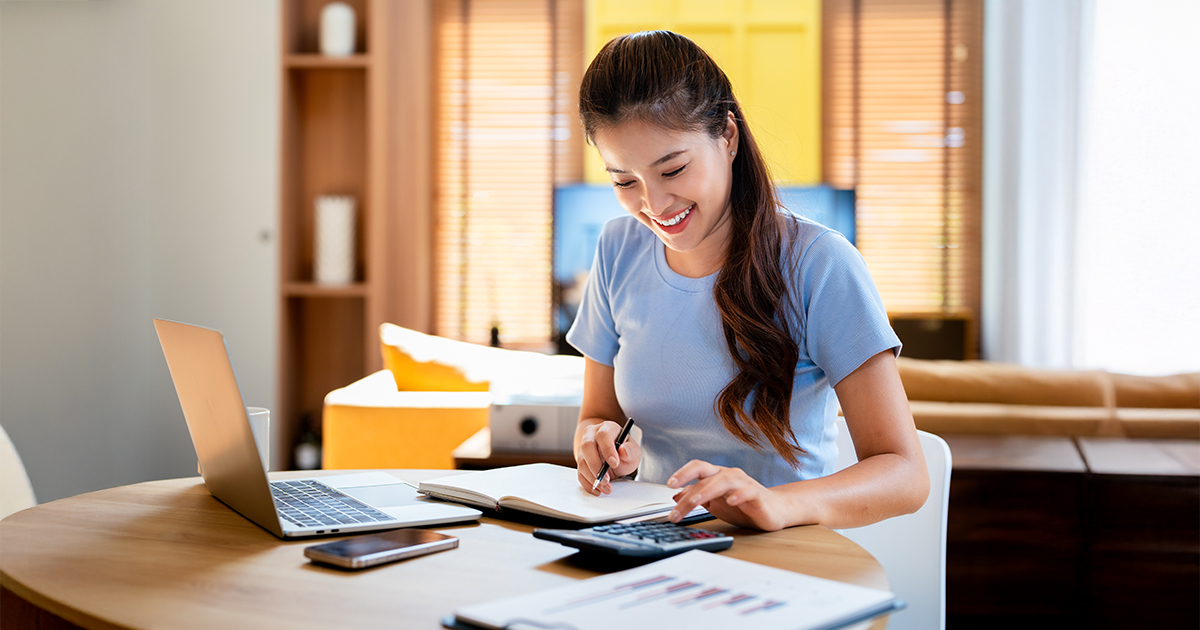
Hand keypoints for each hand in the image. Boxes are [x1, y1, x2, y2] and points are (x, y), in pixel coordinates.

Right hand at [576, 420, 640, 494]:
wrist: (613, 456)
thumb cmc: (623, 451)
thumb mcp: (633, 451)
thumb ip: (631, 450)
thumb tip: (624, 450)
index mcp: (606, 428)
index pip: (603, 435)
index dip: (608, 449)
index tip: (614, 463)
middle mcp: (592, 435)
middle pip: (587, 446)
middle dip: (596, 466)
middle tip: (606, 479)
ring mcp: (583, 448)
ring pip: (581, 461)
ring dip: (593, 477)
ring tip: (606, 487)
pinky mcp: (580, 462)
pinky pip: (580, 473)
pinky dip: (588, 483)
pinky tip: (598, 489)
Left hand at [666, 460, 790, 530]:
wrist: (773, 511)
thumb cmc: (743, 504)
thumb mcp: (714, 503)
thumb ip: (696, 497)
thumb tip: (675, 496)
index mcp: (716, 476)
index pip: (697, 468)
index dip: (683, 473)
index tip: (669, 485)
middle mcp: (729, 475)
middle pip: (706, 475)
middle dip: (689, 488)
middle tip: (675, 505)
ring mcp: (744, 483)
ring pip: (724, 481)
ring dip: (707, 491)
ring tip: (695, 501)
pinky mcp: (758, 495)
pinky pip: (748, 491)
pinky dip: (738, 495)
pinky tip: (731, 501)